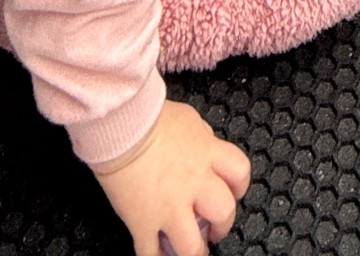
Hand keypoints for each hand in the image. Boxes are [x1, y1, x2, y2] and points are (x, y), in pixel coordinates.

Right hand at [95, 100, 249, 255]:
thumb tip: (206, 147)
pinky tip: (156, 255)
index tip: (233, 193)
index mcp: (207, 154)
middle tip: (214, 228)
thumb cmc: (149, 116)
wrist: (120, 126)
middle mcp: (193, 183)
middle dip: (222, 225)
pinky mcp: (143, 222)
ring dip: (193, 251)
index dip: (239, 186)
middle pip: (223, 212)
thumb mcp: (188, 120)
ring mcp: (169, 207)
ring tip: (190, 250)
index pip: (239, 172)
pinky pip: (150, 252)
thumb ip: (202, 138)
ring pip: (191, 245)